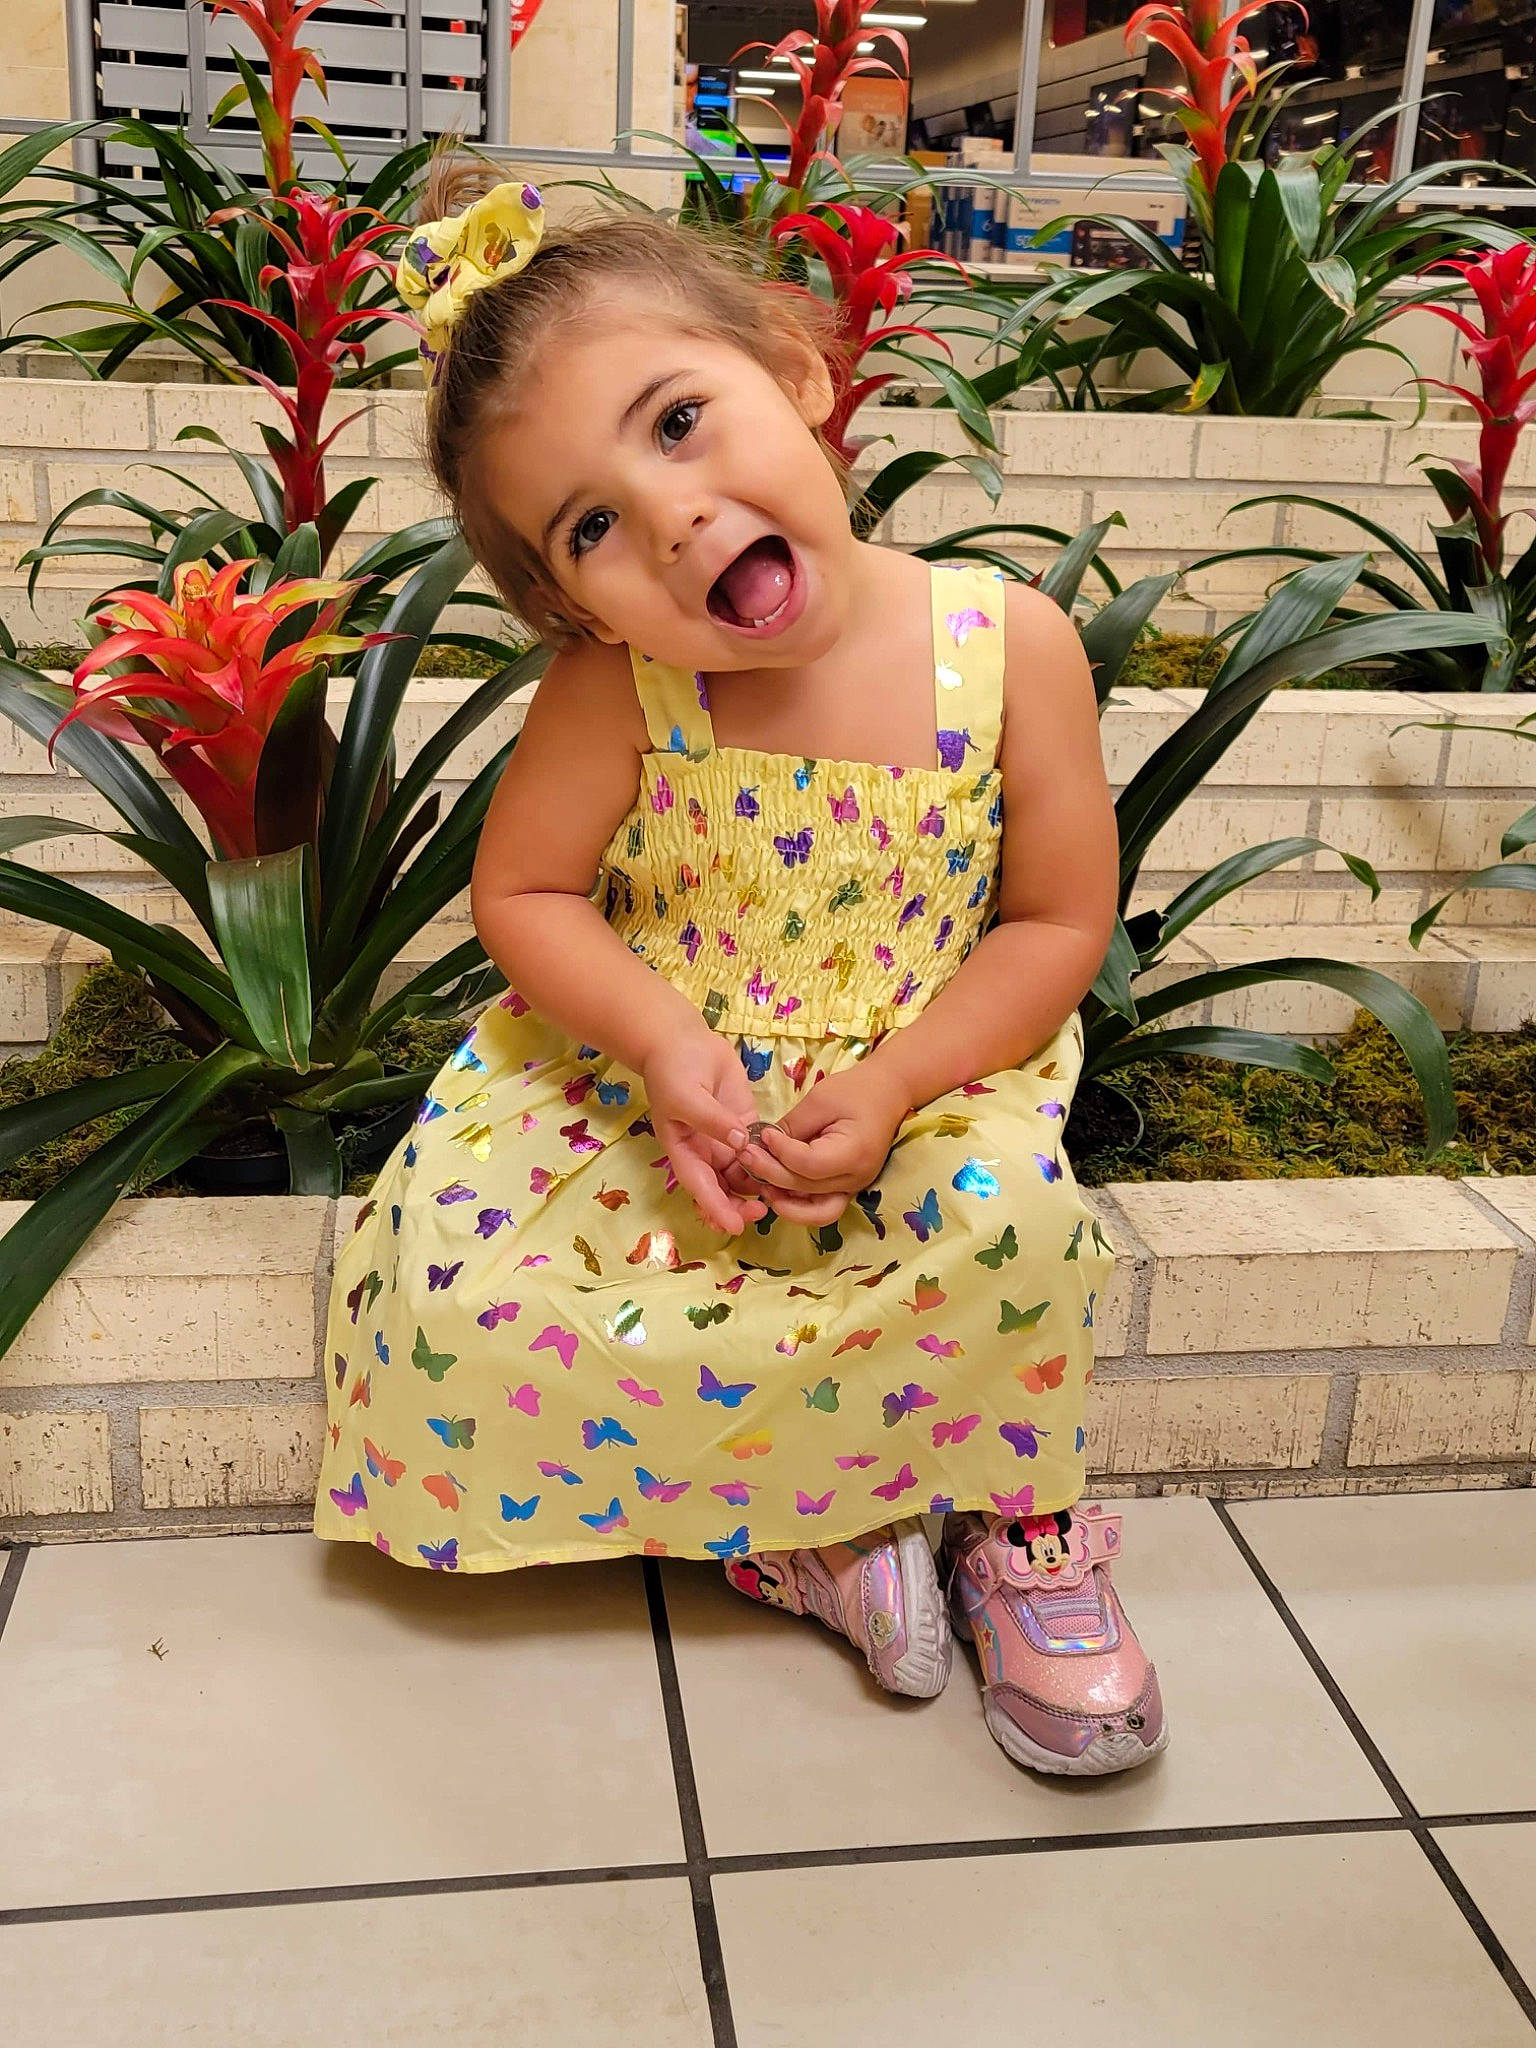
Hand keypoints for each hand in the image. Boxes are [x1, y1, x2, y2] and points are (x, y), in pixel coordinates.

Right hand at [640, 1029, 766, 1234]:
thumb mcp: (686, 1095)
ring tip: (779, 1191)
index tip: (735, 1226)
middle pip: (723, 1189)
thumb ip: (712, 1121)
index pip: (701, 1187)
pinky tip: (785, 1165)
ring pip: (743, 1175)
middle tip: (762, 1210)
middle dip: (740, 1205)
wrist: (681, 1039)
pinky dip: (768, 1161)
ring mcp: (726, 1139)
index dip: (717, 1209)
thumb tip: (739, 1144)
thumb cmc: (673, 1069)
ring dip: (758, 1186)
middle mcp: (705, 1152)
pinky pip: (758, 1150)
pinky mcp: (743, 1123)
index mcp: (684, 1150)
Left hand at [736, 1062, 911, 1225]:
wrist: (889, 1093)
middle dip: (771, 1174)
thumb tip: (763, 1146)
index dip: (780, 1153)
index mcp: (854, 1153)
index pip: (808, 1164)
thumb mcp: (820, 1100)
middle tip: (746, 1155)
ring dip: (785, 1202)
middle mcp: (856, 1179)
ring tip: (760, 1183)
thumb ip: (792, 1127)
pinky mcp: (847, 1188)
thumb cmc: (856, 1090)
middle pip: (806, 1188)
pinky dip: (798, 1204)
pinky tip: (776, 1189)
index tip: (763, 1135)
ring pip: (815, 1211)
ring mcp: (854, 1188)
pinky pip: (821, 1207)